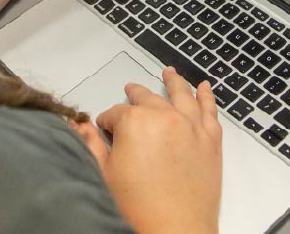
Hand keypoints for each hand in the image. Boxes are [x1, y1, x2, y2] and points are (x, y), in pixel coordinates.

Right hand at [71, 67, 222, 233]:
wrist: (175, 230)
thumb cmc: (140, 208)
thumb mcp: (104, 174)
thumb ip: (91, 144)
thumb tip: (78, 125)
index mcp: (135, 122)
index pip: (115, 113)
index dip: (107, 122)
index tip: (105, 129)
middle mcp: (164, 116)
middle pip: (147, 98)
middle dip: (136, 94)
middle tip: (130, 90)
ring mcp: (191, 125)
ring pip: (181, 94)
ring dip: (173, 81)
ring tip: (169, 72)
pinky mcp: (211, 139)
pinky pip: (210, 109)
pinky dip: (207, 96)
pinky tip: (204, 88)